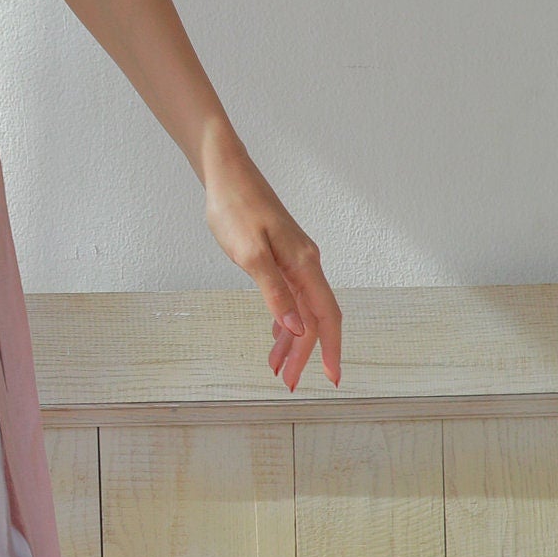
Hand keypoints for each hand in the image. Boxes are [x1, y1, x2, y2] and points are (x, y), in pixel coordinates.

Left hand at [199, 125, 341, 389]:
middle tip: (286, 383)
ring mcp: (295, 260)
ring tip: (276, 368)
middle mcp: (306, 264)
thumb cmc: (236, 209)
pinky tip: (276, 335)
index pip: (326, 317)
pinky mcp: (281, 256)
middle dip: (305, 354)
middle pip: (315, 318)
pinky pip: (291, 297)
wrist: (226, 173)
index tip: (330, 379)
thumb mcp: (250, 255)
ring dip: (292, 341)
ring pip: (302, 309)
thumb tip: (298, 329)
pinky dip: (284, 320)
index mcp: (304, 265)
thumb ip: (274, 293)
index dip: (331, 350)